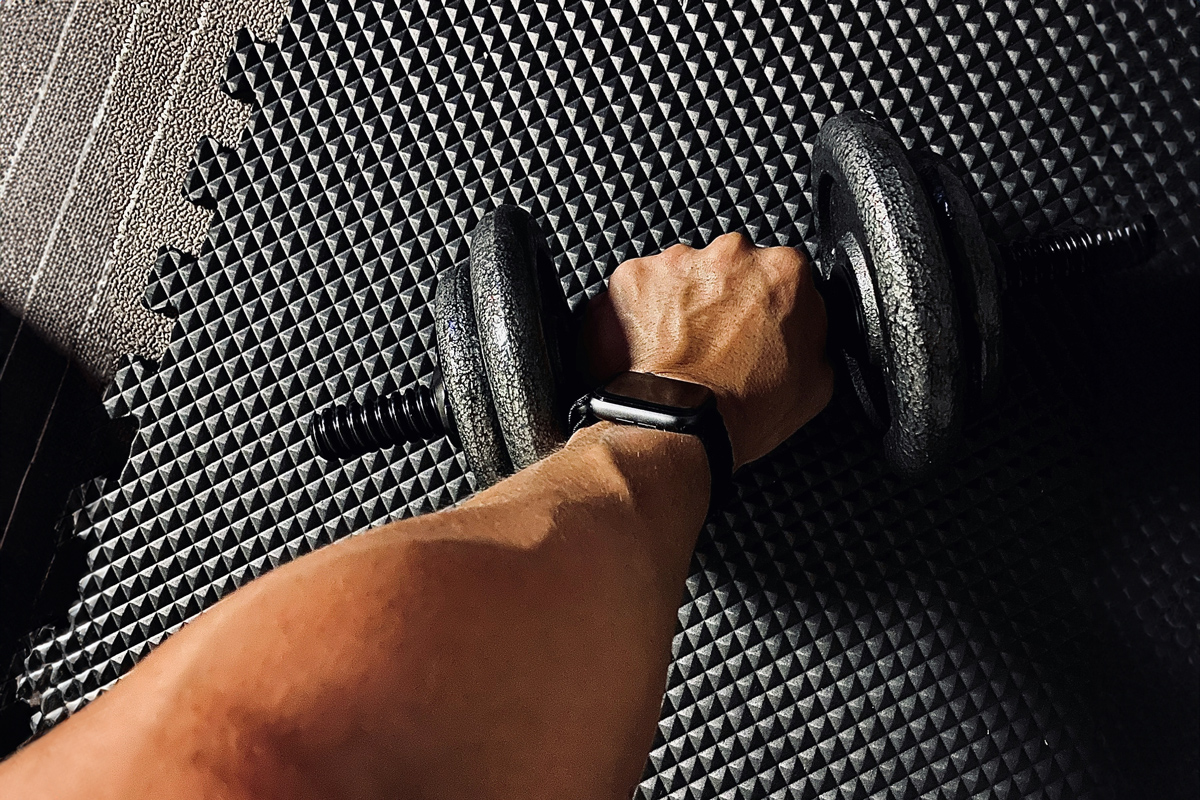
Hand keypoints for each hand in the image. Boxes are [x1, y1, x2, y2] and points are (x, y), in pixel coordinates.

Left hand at [582, 233, 833, 467]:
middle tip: (716, 342)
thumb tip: (805, 322)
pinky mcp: (634, 276)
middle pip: (729, 268)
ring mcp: (678, 262)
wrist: (682, 425)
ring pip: (683, 275)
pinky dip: (642, 311)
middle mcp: (732, 255)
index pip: (781, 274)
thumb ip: (814, 331)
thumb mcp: (818, 378)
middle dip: (722, 298)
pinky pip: (639, 287)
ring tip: (679, 349)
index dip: (767, 306)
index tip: (755, 328)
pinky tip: (650, 345)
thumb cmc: (745, 408)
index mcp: (784, 270)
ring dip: (682, 303)